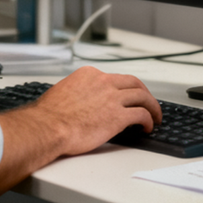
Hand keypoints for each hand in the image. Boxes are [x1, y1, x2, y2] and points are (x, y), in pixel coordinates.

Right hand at [29, 67, 161, 156]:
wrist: (47, 128)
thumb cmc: (48, 116)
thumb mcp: (62, 93)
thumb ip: (76, 93)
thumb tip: (77, 101)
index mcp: (90, 75)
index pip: (113, 78)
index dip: (122, 88)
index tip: (125, 96)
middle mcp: (104, 82)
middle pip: (133, 83)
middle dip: (144, 92)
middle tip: (148, 101)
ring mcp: (112, 98)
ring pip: (142, 96)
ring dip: (152, 106)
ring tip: (155, 116)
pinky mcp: (118, 116)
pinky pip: (141, 114)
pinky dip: (148, 119)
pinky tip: (147, 126)